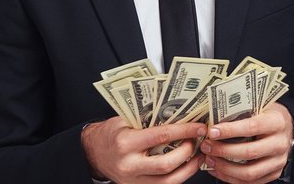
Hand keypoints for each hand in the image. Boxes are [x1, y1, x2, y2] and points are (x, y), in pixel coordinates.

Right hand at [81, 116, 206, 182]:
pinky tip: (186, 167)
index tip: (199, 127)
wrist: (94, 152)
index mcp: (126, 143)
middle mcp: (129, 165)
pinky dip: (179, 177)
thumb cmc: (112, 133)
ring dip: (188, 169)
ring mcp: (133, 181)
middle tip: (197, 141)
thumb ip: (149, 120)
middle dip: (187, 151)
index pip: (161, 136)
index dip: (184, 131)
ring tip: (197, 156)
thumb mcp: (126, 120)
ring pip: (169, 182)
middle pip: (167, 164)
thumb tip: (181, 116)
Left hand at [199, 103, 293, 183]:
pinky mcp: (274, 173)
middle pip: (249, 152)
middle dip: (223, 151)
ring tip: (210, 160)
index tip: (212, 131)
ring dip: (225, 168)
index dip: (230, 130)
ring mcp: (278, 161)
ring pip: (249, 172)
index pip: (252, 127)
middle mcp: (280, 143)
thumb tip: (212, 120)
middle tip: (206, 146)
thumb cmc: (267, 115)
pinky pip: (250, 182)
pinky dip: (230, 178)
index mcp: (277, 122)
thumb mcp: (258, 106)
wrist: (286, 127)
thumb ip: (240, 113)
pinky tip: (217, 170)